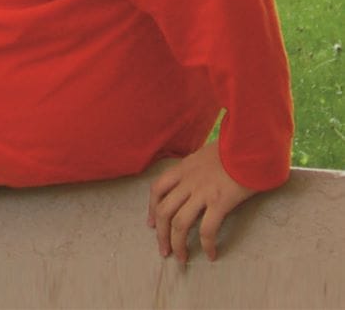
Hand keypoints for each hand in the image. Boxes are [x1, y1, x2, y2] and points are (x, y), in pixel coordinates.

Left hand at [147, 141, 257, 263]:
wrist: (253, 144)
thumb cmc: (235, 148)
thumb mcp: (207, 153)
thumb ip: (198, 167)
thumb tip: (199, 178)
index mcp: (183, 168)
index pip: (157, 189)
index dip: (151, 208)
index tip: (152, 224)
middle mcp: (188, 181)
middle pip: (164, 211)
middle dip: (161, 234)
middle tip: (163, 251)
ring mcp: (202, 192)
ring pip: (179, 223)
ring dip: (177, 244)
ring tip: (181, 259)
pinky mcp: (220, 202)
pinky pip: (207, 229)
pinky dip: (206, 245)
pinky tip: (211, 255)